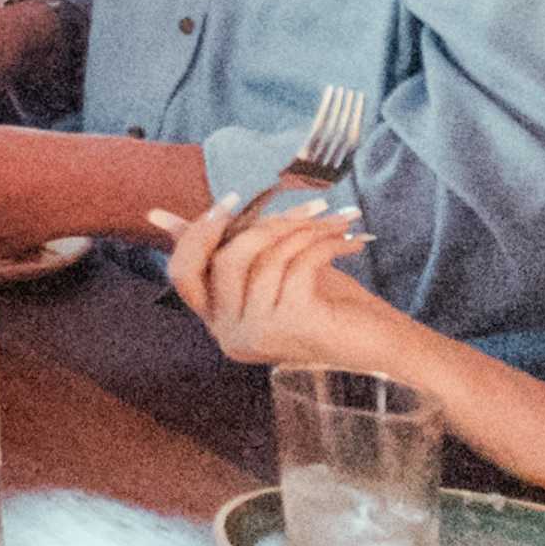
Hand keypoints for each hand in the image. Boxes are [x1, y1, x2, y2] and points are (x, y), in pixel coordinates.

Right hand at [146, 187, 401, 375]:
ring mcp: (259, 333)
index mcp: (220, 324)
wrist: (387, 345)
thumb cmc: (331, 306)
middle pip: (222, 260)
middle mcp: (231, 336)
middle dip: (262, 223)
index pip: (183, 274)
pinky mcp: (291, 324)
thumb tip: (157, 216)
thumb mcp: (273, 269)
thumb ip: (227, 245)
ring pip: (262, 258)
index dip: (198, 233)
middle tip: (305, 203)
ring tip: (337, 219)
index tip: (230, 200)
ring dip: (304, 229)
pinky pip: (295, 264)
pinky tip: (350, 239)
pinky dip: (324, 244)